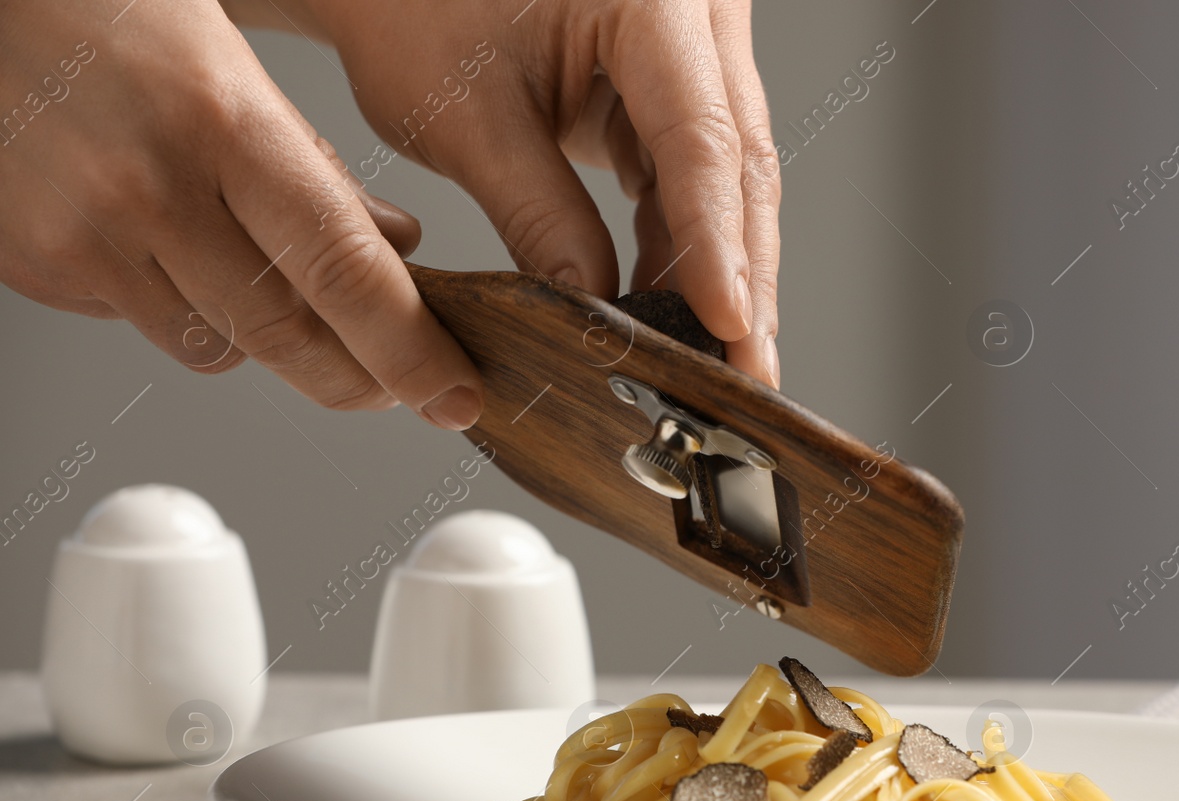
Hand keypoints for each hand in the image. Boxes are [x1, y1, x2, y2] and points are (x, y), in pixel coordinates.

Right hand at [0, 0, 484, 427]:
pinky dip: (179, 307)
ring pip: (217, 347)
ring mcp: (82, 238)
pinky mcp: (35, 267)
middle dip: (358, 379)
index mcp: (222, 123)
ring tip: (258, 271)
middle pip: (287, 337)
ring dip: (264, 337)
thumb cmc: (104, 11)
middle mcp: (148, 189)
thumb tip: (396, 247)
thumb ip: (316, 165)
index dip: (411, 352)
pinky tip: (165, 244)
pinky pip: (143, 325)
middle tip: (397, 385)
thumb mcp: (233, 60)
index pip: (345, 273)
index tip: (452, 395)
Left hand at [280, 0, 781, 386]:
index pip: (701, 135)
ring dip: (722, 273)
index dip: (716, 240)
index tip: (726, 322)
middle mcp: (692, 16)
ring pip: (728, 180)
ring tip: (718, 362)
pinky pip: (692, 180)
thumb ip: (538, 215)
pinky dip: (684, 250)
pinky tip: (678, 316)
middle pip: (739, 162)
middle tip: (747, 370)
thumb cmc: (415, 9)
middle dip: (741, 275)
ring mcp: (689, 54)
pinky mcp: (668, 92)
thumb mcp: (467, 119)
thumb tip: (597, 310)